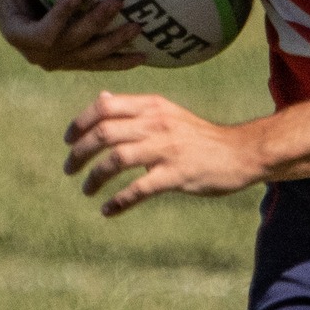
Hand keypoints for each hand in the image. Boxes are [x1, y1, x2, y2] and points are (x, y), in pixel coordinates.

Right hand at [0, 0, 144, 70]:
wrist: (21, 24)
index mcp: (21, 37)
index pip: (44, 33)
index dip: (61, 16)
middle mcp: (42, 55)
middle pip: (74, 40)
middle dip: (97, 22)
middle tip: (117, 1)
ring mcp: (62, 62)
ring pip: (92, 54)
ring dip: (116, 40)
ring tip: (137, 25)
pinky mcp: (77, 64)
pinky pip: (101, 65)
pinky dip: (122, 62)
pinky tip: (143, 55)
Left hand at [63, 91, 267, 216]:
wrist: (241, 152)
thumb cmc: (200, 136)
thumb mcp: (168, 112)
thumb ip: (134, 107)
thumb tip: (100, 98)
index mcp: (153, 106)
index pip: (104, 107)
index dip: (79, 123)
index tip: (69, 140)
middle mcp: (158, 123)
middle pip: (104, 133)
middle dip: (79, 153)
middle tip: (69, 168)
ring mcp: (167, 149)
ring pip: (115, 160)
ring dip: (94, 178)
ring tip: (87, 190)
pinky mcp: (176, 175)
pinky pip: (138, 189)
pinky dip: (118, 202)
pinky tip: (108, 210)